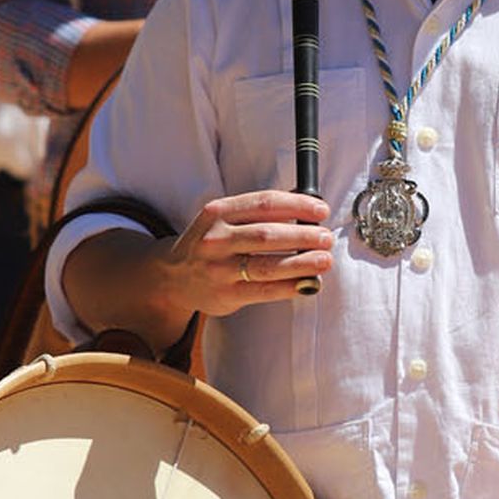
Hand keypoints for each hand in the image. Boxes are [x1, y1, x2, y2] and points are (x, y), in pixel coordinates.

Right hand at [163, 190, 333, 317]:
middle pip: (267, 234)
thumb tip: (305, 206)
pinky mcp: (225, 294)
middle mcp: (216, 239)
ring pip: (267, 265)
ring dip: (302, 263)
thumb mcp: (223, 218)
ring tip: (325, 260)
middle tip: (326, 238)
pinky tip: (309, 283)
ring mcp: (219, 268)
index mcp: (218, 212)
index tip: (321, 211)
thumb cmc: (211, 243)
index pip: (264, 204)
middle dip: (303, 236)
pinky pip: (264, 291)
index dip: (297, 206)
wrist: (172, 276)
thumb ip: (257, 212)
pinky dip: (290, 287)